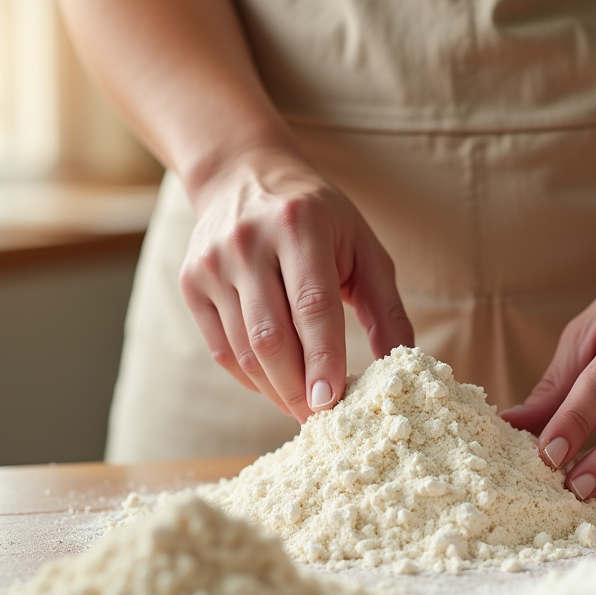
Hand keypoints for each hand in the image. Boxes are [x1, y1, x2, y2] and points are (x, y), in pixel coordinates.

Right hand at [178, 145, 413, 422]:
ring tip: (304, 407)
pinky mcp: (190, 283)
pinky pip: (221, 349)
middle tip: (323, 419)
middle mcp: (248, 243)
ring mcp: (212, 263)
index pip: (312, 306)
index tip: (333, 401)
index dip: (322, 359)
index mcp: (299, 226)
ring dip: (276, 390)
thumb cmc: (319, 219)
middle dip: (298, 388)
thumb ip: (387, 308)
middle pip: (271, 337)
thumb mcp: (364, 248)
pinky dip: (251, 378)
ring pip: (243, 349)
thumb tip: (405, 365)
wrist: (243, 175)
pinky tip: (276, 386)